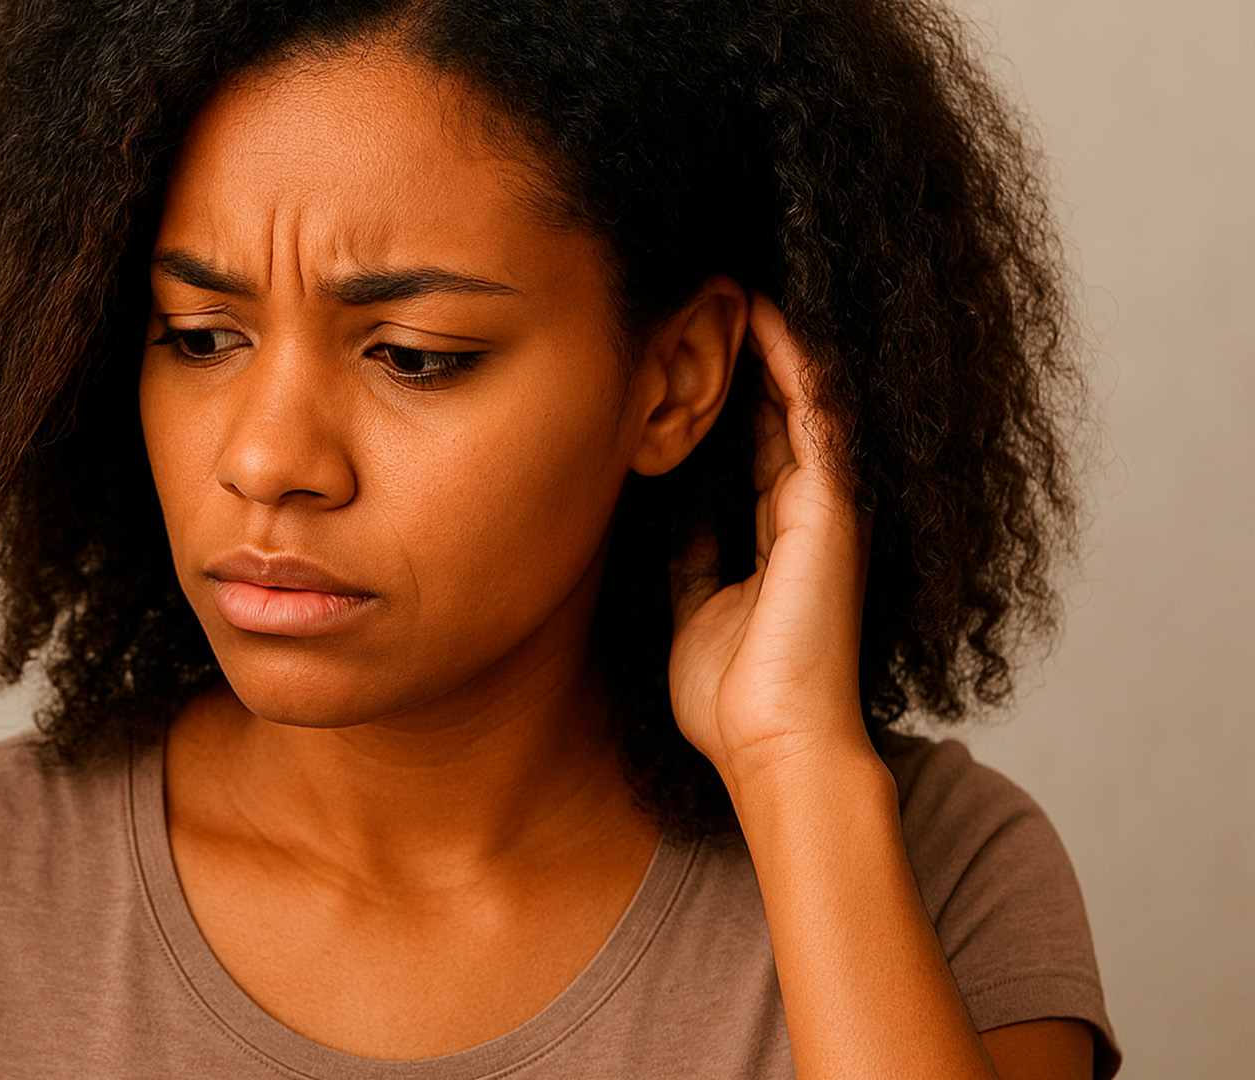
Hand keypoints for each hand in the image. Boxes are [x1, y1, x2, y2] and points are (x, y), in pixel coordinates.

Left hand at [667, 297, 871, 785]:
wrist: (771, 744)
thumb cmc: (734, 696)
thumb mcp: (693, 607)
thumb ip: (690, 555)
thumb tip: (666, 512)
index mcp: (776, 532)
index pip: (751, 438)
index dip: (726, 388)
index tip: (685, 340)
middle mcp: (807, 508)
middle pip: (777, 405)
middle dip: (745, 348)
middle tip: (705, 287)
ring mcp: (825, 503)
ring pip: (801, 395)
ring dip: (769, 337)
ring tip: (732, 278)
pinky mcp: (832, 504)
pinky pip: (816, 412)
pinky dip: (792, 359)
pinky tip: (763, 311)